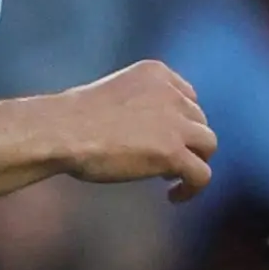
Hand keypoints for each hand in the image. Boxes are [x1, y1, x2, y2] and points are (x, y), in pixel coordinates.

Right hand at [62, 61, 216, 200]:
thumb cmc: (69, 117)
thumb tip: (138, 129)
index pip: (187, 95)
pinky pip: (201, 174)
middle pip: (199, 120)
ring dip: (194, 160)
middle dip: (186, 139)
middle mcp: (173, 95)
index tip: (167, 133)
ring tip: (172, 177)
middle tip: (166, 158)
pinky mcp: (173, 153)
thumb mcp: (111, 92)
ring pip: (207, 145)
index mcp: (156, 73)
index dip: (180, 118)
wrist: (61, 131)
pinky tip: (175, 196)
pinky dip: (192, 187)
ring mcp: (176, 124)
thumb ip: (134, 102)